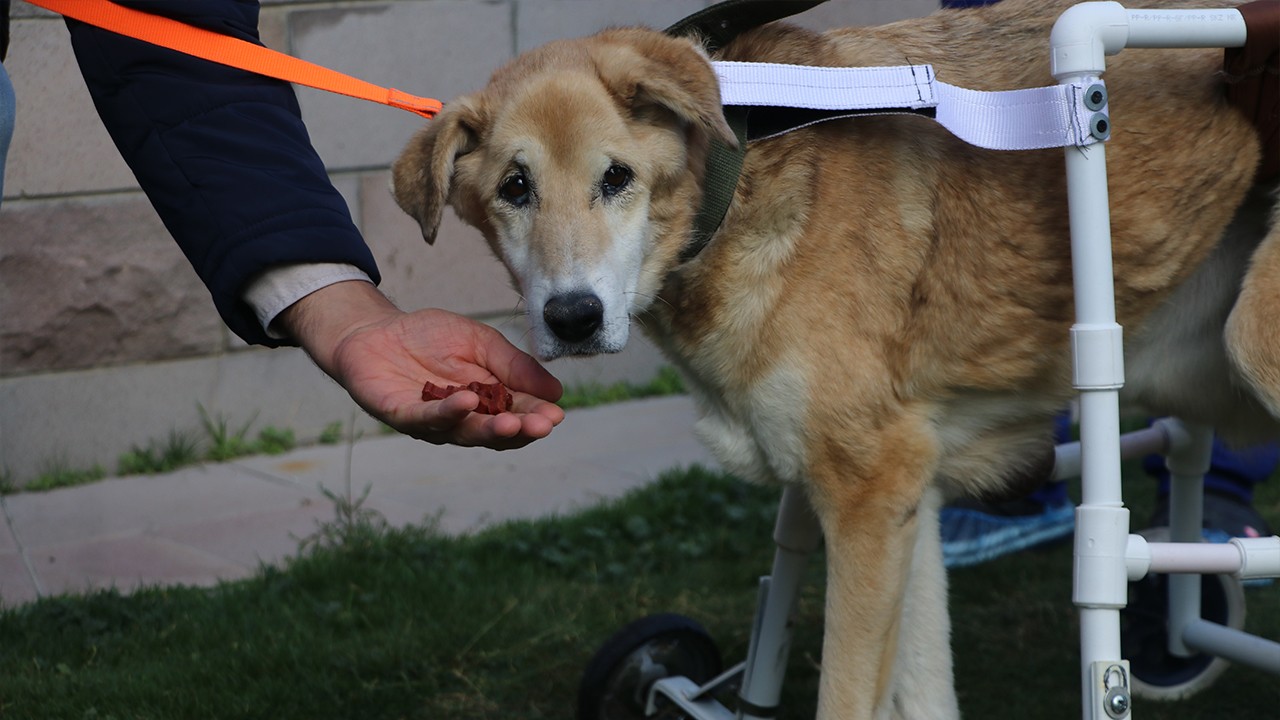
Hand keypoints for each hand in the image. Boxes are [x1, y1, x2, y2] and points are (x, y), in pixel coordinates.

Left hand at [277, 281, 564, 448]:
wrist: (375, 331)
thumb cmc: (429, 337)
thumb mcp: (481, 341)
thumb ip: (513, 364)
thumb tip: (555, 390)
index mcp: (488, 401)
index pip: (519, 413)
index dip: (537, 416)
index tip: (555, 414)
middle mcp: (464, 419)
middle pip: (496, 433)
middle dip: (521, 430)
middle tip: (542, 425)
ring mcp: (434, 422)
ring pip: (465, 432)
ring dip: (490, 430)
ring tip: (511, 422)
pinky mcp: (402, 415)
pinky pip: (427, 419)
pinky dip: (448, 413)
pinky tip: (467, 402)